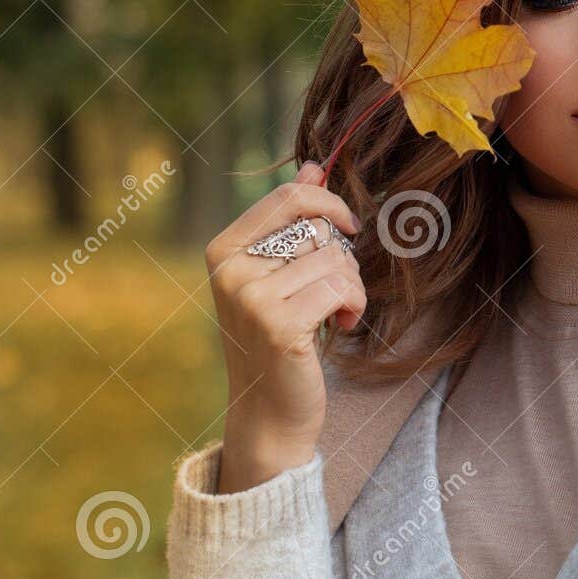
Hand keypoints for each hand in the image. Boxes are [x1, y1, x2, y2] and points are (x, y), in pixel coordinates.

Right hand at [203, 161, 364, 493]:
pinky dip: (353, 306)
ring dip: (350, 286)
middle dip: (341, 257)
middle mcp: (230, 271)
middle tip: (333, 293)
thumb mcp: (280, 274)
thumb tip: (313, 166)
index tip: (347, 228)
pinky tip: (339, 327)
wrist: (270, 411)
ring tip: (333, 314)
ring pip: (334, 258)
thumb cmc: (279, 337)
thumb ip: (293, 219)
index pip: (288, 197)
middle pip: (316, 228)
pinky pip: (340, 287)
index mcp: (224, 249)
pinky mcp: (279, 326)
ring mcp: (252, 299)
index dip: (329, 205)